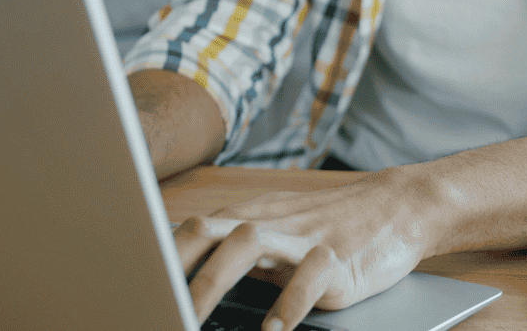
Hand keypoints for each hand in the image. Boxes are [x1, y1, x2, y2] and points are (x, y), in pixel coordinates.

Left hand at [172, 167, 435, 330]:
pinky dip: (287, 304)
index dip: (155, 258)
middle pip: (208, 233)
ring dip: (213, 282)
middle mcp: (269, 222)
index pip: (189, 232)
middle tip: (150, 304)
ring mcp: (303, 237)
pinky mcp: (337, 257)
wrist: (398, 207)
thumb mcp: (277, 234)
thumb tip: (184, 282)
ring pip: (248, 246)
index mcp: (247, 218)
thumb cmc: (330, 227)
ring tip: (191, 319)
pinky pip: (308, 277)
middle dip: (173, 270)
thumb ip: (235, 252)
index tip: (129, 287)